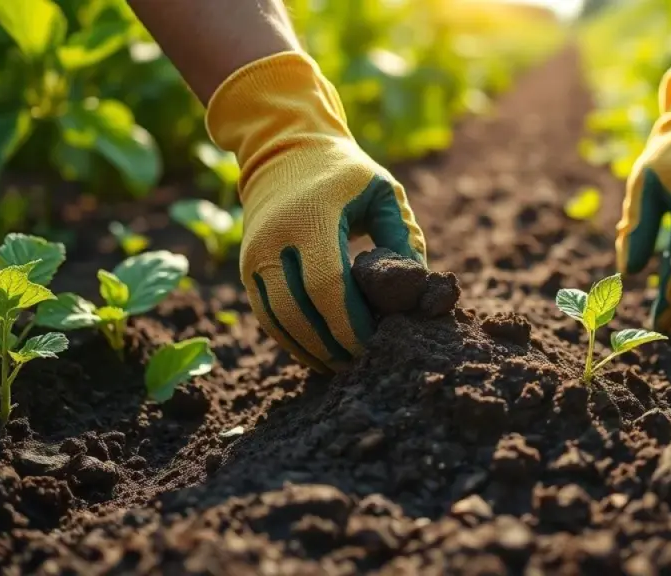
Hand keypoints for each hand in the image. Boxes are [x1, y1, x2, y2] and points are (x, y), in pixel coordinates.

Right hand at [206, 52, 425, 371]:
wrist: (283, 148)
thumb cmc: (344, 171)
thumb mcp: (382, 191)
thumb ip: (403, 236)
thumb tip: (423, 287)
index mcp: (310, 219)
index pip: (328, 287)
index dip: (351, 323)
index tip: (378, 341)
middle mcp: (274, 241)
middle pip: (301, 312)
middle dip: (334, 345)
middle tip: (366, 362)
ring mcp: (255, 257)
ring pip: (280, 322)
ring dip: (312, 349)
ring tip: (345, 363)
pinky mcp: (248, 269)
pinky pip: (268, 316)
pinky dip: (294, 340)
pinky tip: (321, 350)